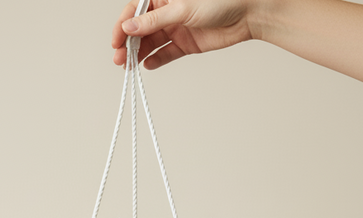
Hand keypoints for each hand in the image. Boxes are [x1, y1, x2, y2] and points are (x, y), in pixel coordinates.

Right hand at [112, 0, 258, 69]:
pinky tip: (147, 66)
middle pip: (141, 29)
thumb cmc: (219, 0)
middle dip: (128, 44)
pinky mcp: (186, 43)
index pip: (135, 11)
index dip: (123, 26)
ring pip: (152, 42)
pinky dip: (157, 60)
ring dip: (139, 54)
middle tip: (119, 59)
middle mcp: (167, 11)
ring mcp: (176, 28)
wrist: (246, 14)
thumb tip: (130, 27)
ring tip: (129, 66)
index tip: (116, 41)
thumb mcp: (182, 8)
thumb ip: (155, 20)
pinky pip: (166, 53)